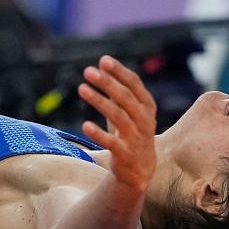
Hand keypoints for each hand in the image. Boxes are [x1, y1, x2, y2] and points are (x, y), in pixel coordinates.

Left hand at [77, 55, 156, 199]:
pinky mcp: (126, 154)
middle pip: (125, 98)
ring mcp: (136, 137)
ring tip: (82, 89)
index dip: (120, 72)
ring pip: (118, 116)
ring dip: (100, 101)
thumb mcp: (128, 109)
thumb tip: (103, 61)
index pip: (134, 84)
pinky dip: (99, 134)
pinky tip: (85, 125)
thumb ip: (118, 88)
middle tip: (88, 71)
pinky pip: (112, 142)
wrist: (140, 169)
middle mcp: (144, 119)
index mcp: (146, 105)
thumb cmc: (131, 132)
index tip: (103, 60)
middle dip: (107, 83)